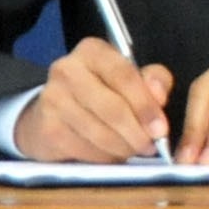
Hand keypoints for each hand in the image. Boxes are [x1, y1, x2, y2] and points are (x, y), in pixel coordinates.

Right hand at [12, 36, 173, 162]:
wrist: (51, 112)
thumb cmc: (101, 91)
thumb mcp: (131, 77)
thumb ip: (153, 81)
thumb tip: (159, 95)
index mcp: (92, 51)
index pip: (124, 76)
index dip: (146, 105)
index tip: (161, 128)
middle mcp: (67, 70)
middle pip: (112, 108)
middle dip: (137, 133)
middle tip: (151, 146)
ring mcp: (52, 99)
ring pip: (100, 133)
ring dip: (123, 148)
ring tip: (132, 149)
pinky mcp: (47, 129)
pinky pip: (86, 150)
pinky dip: (104, 157)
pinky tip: (111, 153)